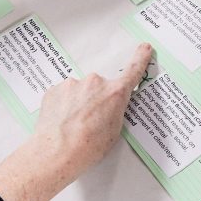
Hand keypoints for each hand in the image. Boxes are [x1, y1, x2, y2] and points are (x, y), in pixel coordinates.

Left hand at [0, 43, 151, 200]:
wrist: (56, 153)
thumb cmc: (87, 148)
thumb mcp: (114, 132)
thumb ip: (115, 111)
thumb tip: (108, 107)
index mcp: (114, 93)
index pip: (132, 72)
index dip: (140, 59)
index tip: (144, 48)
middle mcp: (95, 83)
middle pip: (99, 87)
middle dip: (96, 100)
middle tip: (89, 122)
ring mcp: (73, 84)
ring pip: (79, 91)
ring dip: (78, 103)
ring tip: (72, 125)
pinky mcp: (55, 89)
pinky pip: (63, 95)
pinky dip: (63, 105)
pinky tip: (61, 122)